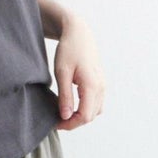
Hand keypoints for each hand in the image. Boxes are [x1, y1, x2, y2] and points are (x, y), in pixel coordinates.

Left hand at [53, 13, 105, 128]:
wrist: (79, 33)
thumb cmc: (68, 50)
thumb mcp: (62, 73)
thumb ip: (65, 96)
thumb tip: (65, 116)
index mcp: (92, 85)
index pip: (84, 116)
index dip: (70, 124)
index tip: (55, 123)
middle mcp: (101, 87)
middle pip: (90, 116)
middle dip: (74, 122)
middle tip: (56, 120)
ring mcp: (102, 85)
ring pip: (95, 111)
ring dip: (81, 116)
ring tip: (63, 113)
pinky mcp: (100, 83)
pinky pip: (96, 103)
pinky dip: (85, 108)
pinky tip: (72, 105)